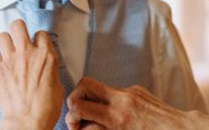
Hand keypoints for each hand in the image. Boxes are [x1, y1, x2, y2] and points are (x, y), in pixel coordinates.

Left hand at [0, 19, 63, 129]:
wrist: (26, 122)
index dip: (37, 39)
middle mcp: (27, 53)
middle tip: (19, 38)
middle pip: (18, 25)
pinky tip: (3, 69)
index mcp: (46, 56)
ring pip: (2, 35)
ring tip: (8, 51)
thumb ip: (49, 67)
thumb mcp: (56, 84)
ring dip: (5, 42)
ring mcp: (10, 59)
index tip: (36, 44)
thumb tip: (45, 63)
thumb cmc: (44, 109)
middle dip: (18, 30)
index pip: (40, 33)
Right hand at [66, 77, 190, 129]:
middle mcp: (121, 100)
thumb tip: (84, 127)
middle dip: (75, 96)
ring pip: (100, 87)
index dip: (71, 116)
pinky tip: (117, 117)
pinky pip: (116, 92)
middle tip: (77, 113)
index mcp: (116, 117)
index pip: (80, 106)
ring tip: (95, 118)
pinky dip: (110, 103)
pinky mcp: (137, 90)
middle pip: (85, 84)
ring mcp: (130, 92)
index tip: (74, 126)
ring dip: (93, 100)